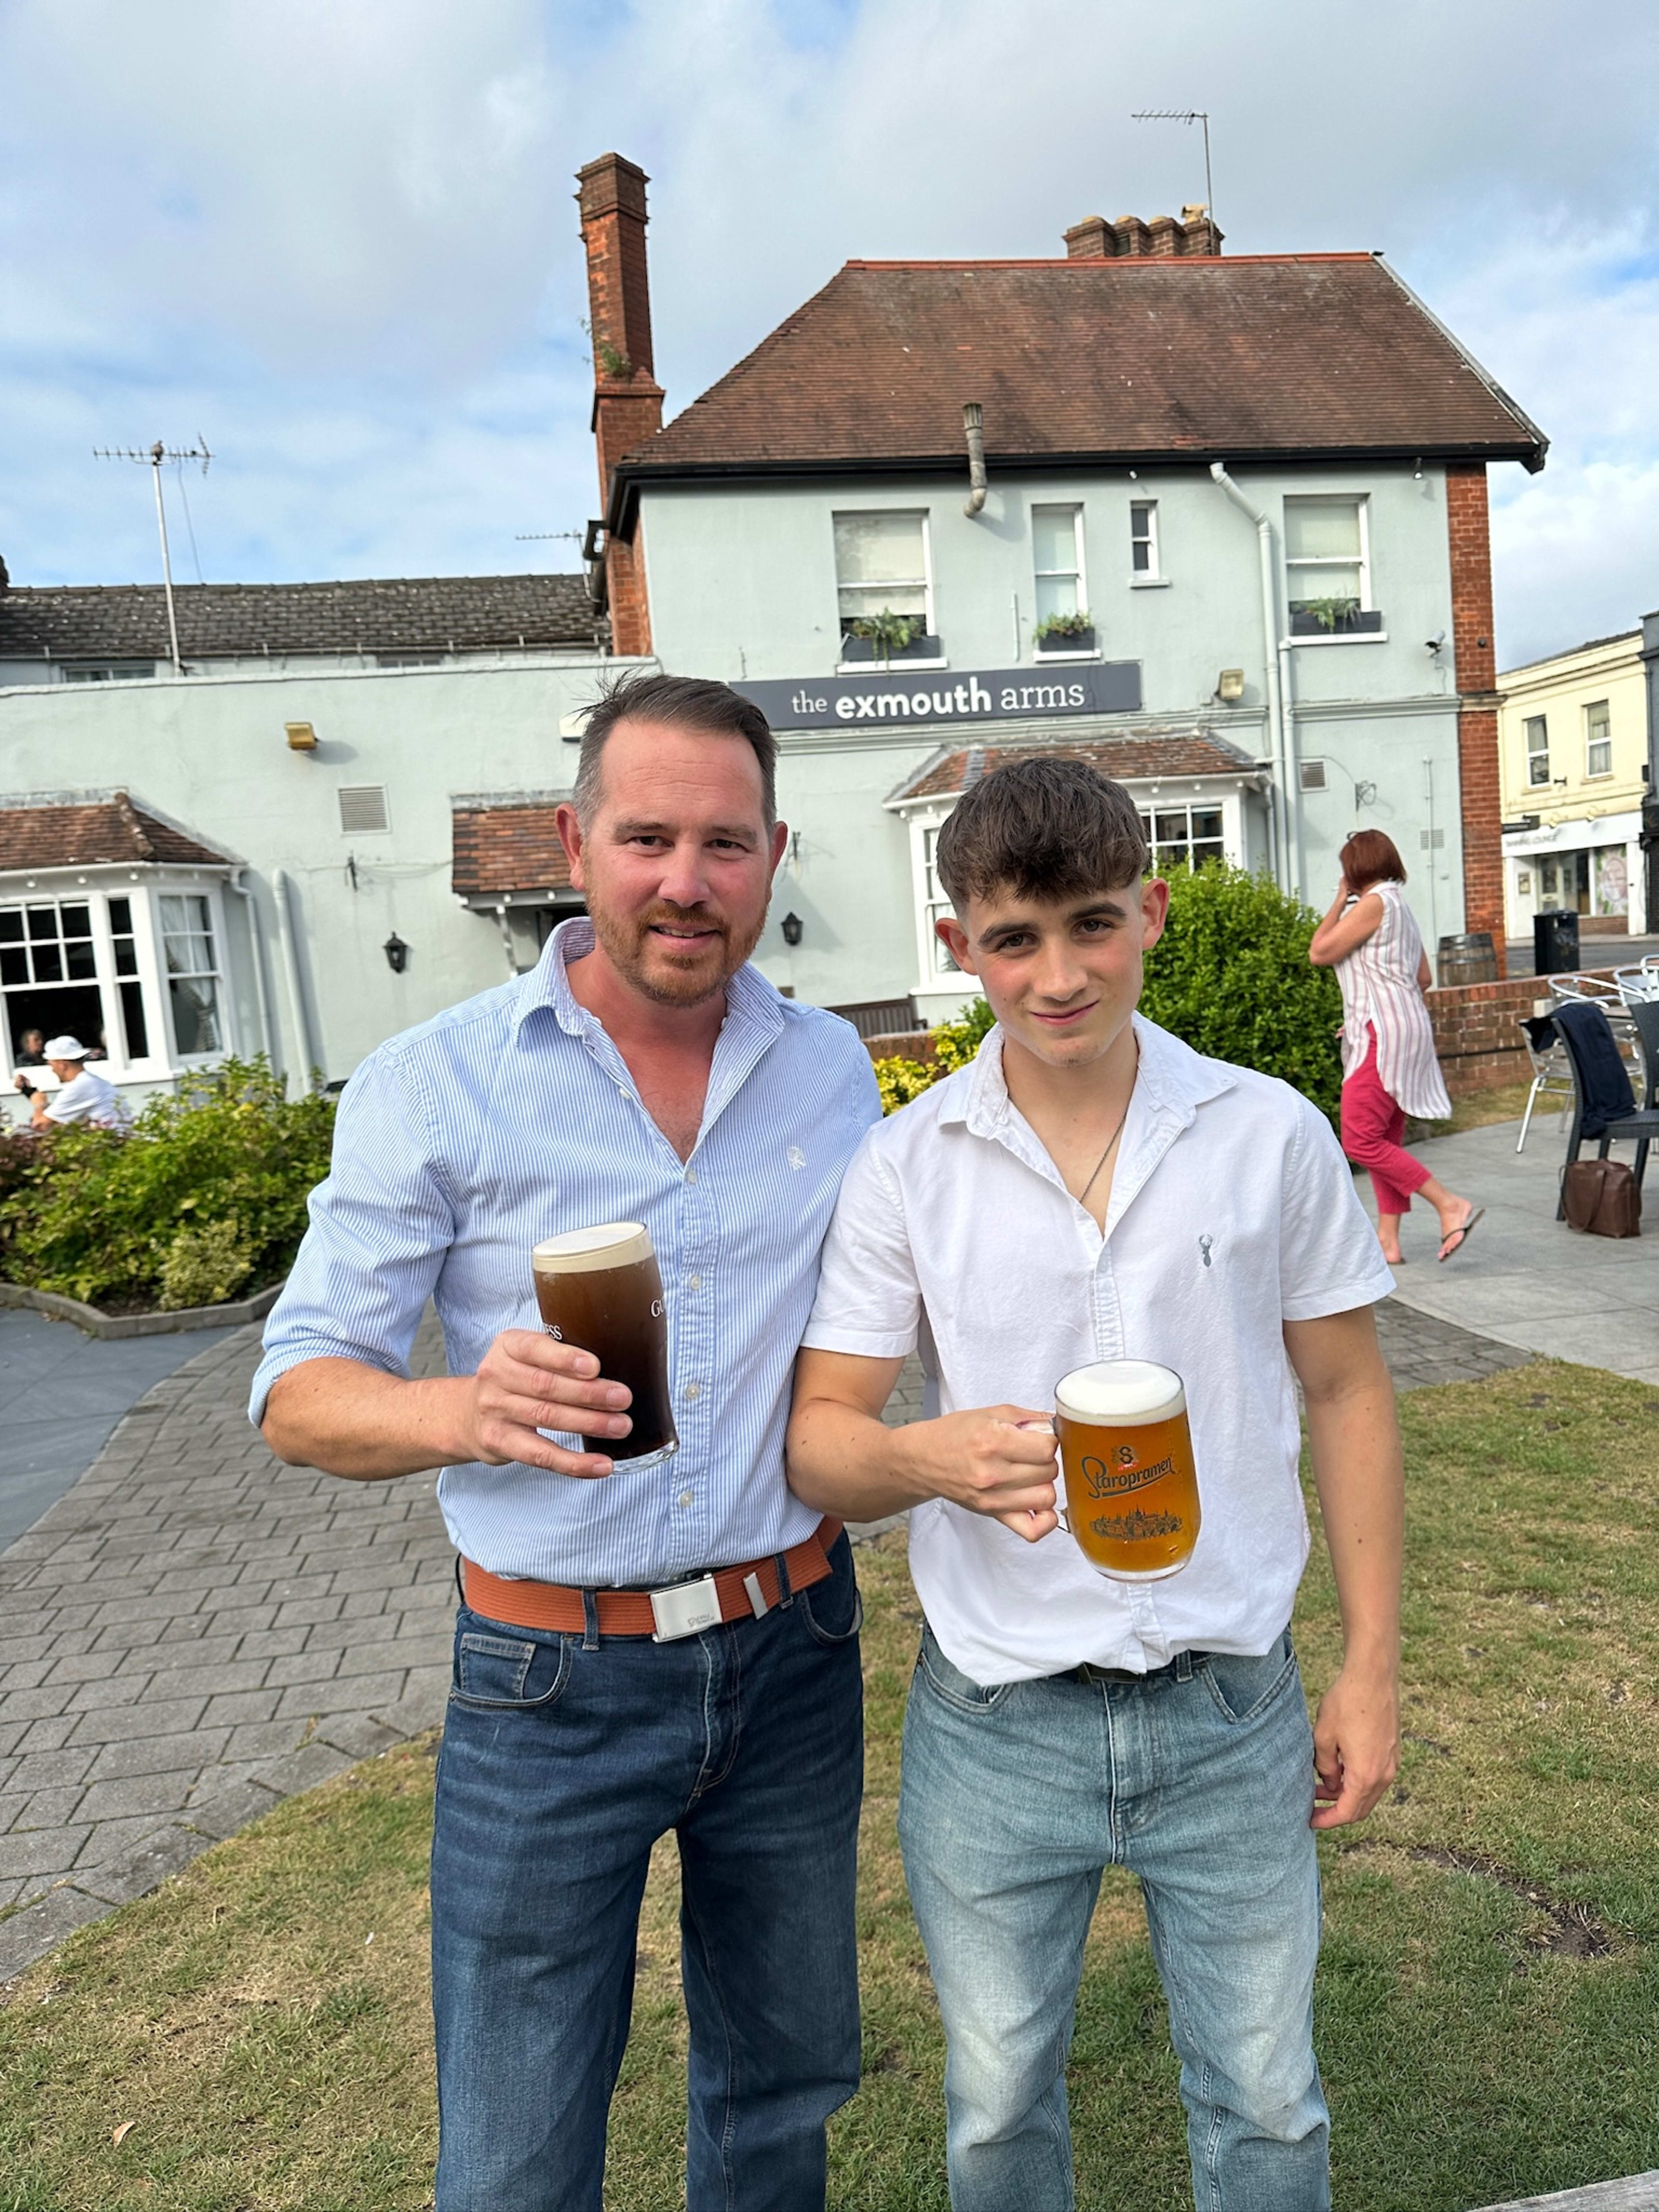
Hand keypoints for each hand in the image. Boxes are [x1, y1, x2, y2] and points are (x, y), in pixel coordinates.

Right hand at [458, 1329, 633, 1479]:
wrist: (467, 1414)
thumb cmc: (514, 1379)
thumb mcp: (526, 1355)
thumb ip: (558, 1354)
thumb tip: (618, 1361)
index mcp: (507, 1346)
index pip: (535, 1349)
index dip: (565, 1358)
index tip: (594, 1366)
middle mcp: (496, 1376)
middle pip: (546, 1386)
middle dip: (589, 1393)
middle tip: (623, 1398)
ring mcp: (495, 1411)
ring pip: (547, 1417)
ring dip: (589, 1424)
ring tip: (620, 1426)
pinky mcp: (500, 1442)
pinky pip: (541, 1455)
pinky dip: (574, 1462)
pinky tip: (601, 1464)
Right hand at [902, 1406, 1060, 1541]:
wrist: (924, 1459)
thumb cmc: (955, 1434)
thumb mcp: (991, 1413)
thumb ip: (1028, 1418)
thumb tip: (1058, 1426)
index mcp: (994, 1441)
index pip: (1047, 1447)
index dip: (1049, 1440)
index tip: (1038, 1438)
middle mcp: (993, 1472)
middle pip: (1049, 1471)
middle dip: (1046, 1460)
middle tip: (1031, 1454)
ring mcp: (993, 1497)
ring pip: (1047, 1497)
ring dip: (1044, 1484)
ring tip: (1030, 1474)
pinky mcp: (993, 1514)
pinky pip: (1033, 1530)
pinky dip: (1044, 1520)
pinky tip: (1037, 1504)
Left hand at [1310, 1660, 1399, 1828]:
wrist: (1373, 1676)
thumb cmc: (1346, 1703)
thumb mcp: (1323, 1736)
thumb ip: (1326, 1767)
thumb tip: (1331, 1784)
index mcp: (1366, 1775)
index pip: (1347, 1812)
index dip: (1327, 1820)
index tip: (1310, 1821)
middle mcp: (1383, 1774)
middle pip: (1360, 1807)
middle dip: (1336, 1810)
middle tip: (1313, 1804)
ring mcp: (1391, 1763)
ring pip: (1369, 1793)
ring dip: (1347, 1794)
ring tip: (1321, 1784)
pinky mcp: (1393, 1751)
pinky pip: (1375, 1777)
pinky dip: (1358, 1781)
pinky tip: (1340, 1769)